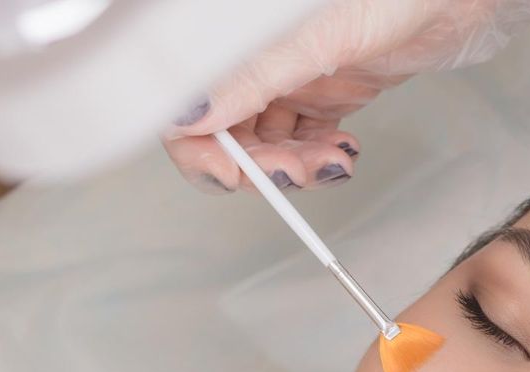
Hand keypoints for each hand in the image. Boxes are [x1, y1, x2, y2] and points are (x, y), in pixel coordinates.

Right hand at [161, 0, 529, 193]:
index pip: (187, 101)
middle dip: (258, 164)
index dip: (200, 146)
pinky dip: (318, 158)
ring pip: (266, 143)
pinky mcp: (323, 91)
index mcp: (235, 38)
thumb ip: (254, 77)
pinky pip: (303, 140)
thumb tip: (192, 115)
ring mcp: (288, 76)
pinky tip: (342, 152)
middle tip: (295, 175)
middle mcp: (255, 57)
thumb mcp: (316, 40)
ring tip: (332, 162)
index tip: (233, 174)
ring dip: (293, 167)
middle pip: (225, 132)